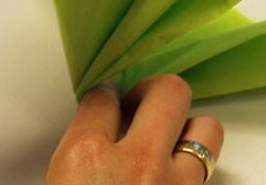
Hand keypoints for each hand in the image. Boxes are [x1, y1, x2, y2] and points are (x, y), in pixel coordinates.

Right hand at [46, 75, 223, 184]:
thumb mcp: (58, 184)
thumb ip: (77, 157)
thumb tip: (99, 131)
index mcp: (84, 163)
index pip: (102, 98)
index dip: (105, 97)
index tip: (106, 100)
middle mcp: (138, 166)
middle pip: (165, 91)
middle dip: (152, 91)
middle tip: (139, 104)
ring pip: (205, 125)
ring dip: (186, 127)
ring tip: (168, 138)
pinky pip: (208, 165)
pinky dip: (193, 162)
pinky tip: (176, 170)